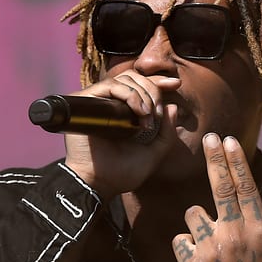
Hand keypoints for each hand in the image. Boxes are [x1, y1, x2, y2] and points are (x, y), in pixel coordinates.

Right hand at [63, 70, 181, 198]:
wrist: (101, 184)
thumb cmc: (122, 173)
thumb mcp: (154, 153)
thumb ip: (166, 133)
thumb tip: (172, 106)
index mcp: (124, 113)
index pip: (140, 86)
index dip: (158, 81)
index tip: (176, 84)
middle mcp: (110, 105)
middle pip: (134, 77)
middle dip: (152, 90)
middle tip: (158, 112)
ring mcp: (97, 102)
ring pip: (123, 79)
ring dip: (142, 94)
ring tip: (148, 116)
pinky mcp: (85, 102)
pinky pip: (109, 86)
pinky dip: (129, 94)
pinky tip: (139, 111)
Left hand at [172, 133, 261, 261]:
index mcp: (259, 229)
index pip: (245, 185)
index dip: (234, 159)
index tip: (227, 140)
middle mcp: (234, 234)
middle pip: (219, 187)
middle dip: (213, 158)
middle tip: (208, 138)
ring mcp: (211, 249)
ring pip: (193, 214)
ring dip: (199, 221)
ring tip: (211, 239)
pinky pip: (179, 240)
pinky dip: (186, 245)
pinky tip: (199, 258)